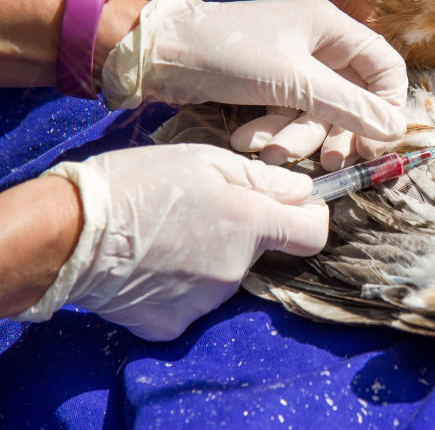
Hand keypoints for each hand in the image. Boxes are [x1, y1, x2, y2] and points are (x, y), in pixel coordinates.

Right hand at [15, 144, 327, 340]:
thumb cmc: (138, 183)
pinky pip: (193, 302)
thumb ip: (264, 179)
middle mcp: (237, 269)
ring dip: (210, 257)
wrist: (70, 233)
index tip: (294, 208)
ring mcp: (207, 301)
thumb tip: (305, 191)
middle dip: (244, 232)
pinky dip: (180, 286)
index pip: (314, 234)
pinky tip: (153, 264)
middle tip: (200, 211)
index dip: (311, 218)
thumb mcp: (204, 159)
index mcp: (250, 223)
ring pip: (227, 276)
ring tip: (169, 235)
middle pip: (262, 251)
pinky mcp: (175, 323)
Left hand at [102, 0, 407, 167]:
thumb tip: (396, 130)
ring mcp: (296, 68)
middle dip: (338, 132)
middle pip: (354, 100)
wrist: (159, 54)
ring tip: (271, 154)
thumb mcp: (294, 82)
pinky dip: (274, 132)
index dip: (388, 107)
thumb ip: (349, 107)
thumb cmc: (228, 52)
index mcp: (333, 29)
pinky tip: (248, 141)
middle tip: (331, 162)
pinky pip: (290, 117)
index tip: (375, 143)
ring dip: (298, 138)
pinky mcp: (273, 88)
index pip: (386, 69)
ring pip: (320, 115)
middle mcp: (320, 47)